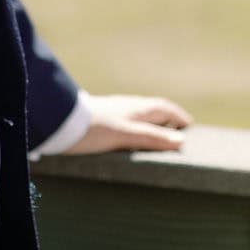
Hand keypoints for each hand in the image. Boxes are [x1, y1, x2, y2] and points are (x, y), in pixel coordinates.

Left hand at [60, 94, 194, 154]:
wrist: (59, 122)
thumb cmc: (94, 129)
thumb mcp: (126, 135)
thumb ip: (152, 138)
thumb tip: (181, 142)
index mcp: (138, 109)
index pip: (166, 109)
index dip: (179, 118)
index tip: (190, 128)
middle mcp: (129, 107)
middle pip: (154, 111)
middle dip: (167, 120)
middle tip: (177, 133)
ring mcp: (115, 111)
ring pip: (140, 115)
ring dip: (152, 124)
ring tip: (156, 138)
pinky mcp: (102, 119)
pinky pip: (127, 121)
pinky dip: (136, 129)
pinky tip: (129, 139)